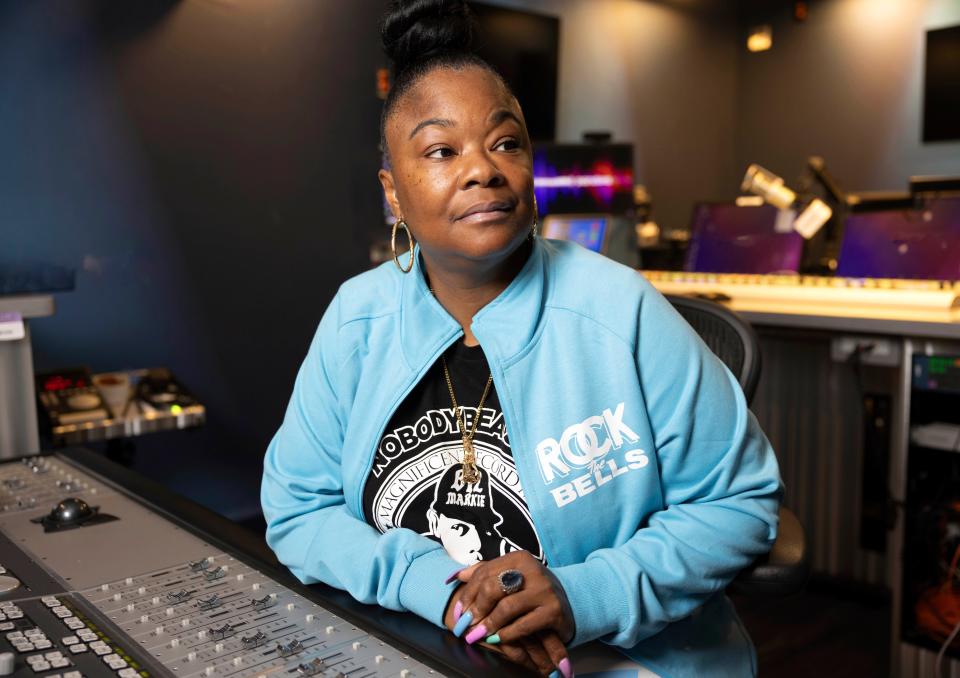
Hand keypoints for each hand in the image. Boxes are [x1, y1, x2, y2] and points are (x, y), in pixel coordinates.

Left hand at [443, 552, 574, 673]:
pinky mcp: (554, 610)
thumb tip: (456, 576)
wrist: (570, 601)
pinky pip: (523, 625)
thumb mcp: (511, 576)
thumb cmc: (533, 590)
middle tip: (465, 624)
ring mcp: (544, 589)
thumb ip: (485, 573)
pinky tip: (497, 638)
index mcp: (519, 558)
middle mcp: (532, 570)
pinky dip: (506, 634)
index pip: (484, 572)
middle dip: (475, 609)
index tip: (458, 611)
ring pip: (506, 607)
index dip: (467, 593)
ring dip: (489, 624)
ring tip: (478, 634)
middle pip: (493, 588)